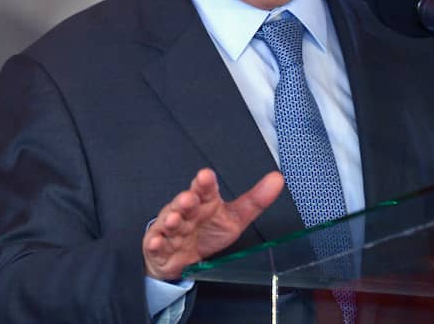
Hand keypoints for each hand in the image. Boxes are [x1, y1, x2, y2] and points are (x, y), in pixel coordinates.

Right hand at [142, 168, 283, 279]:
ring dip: (171, 220)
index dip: (205, 183)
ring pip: (170, 222)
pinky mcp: (159, 245)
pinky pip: (156, 244)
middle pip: (185, 204)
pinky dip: (156, 243)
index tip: (206, 176)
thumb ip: (255, 201)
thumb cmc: (207, 232)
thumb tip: (278, 180)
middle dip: (185, 200)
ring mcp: (171, 229)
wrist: (181, 257)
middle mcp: (186, 212)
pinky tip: (157, 241)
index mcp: (204, 203)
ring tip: (175, 219)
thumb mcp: (234, 218)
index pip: (204, 190)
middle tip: (189, 198)